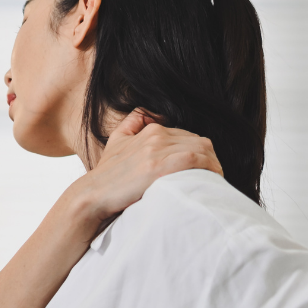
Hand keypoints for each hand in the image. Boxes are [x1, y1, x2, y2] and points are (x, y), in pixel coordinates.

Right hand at [66, 109, 222, 229]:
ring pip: (201, 149)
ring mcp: (158, 150)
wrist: (92, 195)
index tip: (203, 168)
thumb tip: (147, 113)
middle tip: (212, 175)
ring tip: (215, 179)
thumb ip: (133, 123)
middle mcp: (156, 135)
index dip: (199, 152)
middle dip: (209, 158)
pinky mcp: (160, 166)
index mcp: (151, 130)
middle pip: (198, 141)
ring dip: (213, 164)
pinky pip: (196, 160)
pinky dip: (209, 167)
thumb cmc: (107, 175)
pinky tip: (212, 179)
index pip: (188, 136)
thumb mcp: (117, 140)